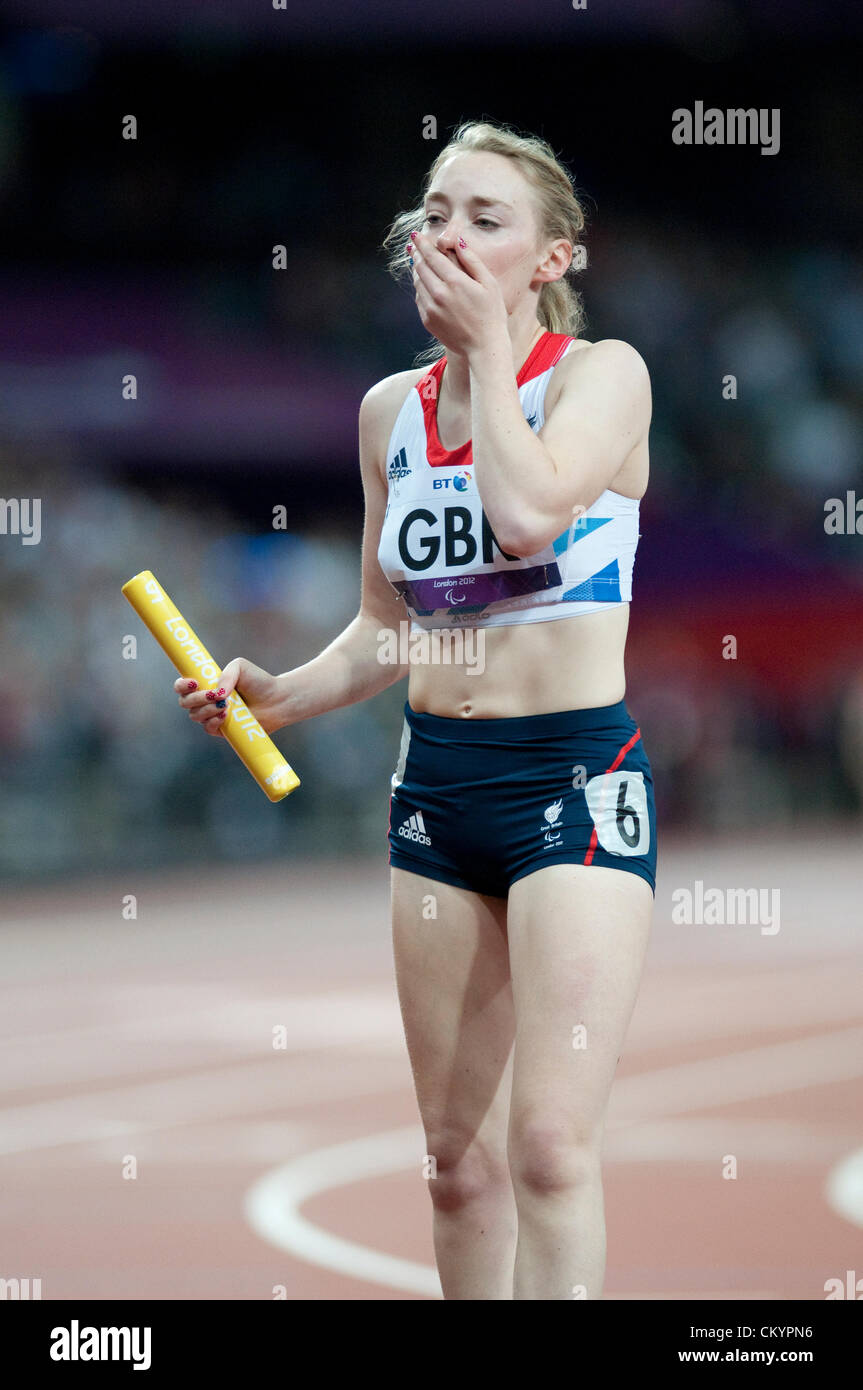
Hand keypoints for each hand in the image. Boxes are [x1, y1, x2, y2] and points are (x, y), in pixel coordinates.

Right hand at [174, 657, 284, 736]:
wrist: (277, 700)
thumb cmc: (259, 681)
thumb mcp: (241, 668)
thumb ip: (227, 674)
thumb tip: (217, 692)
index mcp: (206, 683)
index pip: (182, 686)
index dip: (181, 685)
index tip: (193, 683)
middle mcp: (206, 700)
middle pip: (185, 702)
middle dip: (197, 698)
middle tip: (214, 695)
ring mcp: (212, 715)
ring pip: (195, 716)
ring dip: (207, 710)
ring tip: (226, 705)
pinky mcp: (222, 729)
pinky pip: (208, 728)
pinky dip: (214, 722)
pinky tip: (225, 715)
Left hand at [408, 230, 508, 354]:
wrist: (484, 347)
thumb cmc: (492, 314)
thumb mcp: (489, 283)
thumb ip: (472, 261)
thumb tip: (458, 241)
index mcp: (454, 282)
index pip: (432, 256)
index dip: (422, 244)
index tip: (416, 235)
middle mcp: (439, 294)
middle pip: (420, 268)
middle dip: (416, 254)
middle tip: (413, 245)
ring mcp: (431, 309)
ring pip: (417, 283)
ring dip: (416, 270)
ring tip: (417, 261)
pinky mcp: (428, 321)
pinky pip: (419, 299)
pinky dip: (420, 288)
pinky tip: (424, 283)